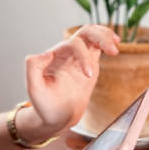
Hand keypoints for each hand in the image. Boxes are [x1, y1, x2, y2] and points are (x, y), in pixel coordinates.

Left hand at [21, 25, 120, 139]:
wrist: (56, 117)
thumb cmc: (44, 104)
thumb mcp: (34, 89)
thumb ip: (33, 68)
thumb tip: (46, 52)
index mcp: (53, 57)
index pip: (72, 45)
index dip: (83, 56)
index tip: (89, 76)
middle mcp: (65, 53)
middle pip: (84, 32)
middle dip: (100, 37)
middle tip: (113, 50)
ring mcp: (78, 57)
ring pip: (92, 35)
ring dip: (105, 36)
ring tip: (114, 48)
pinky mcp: (89, 63)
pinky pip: (97, 46)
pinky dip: (107, 42)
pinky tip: (115, 47)